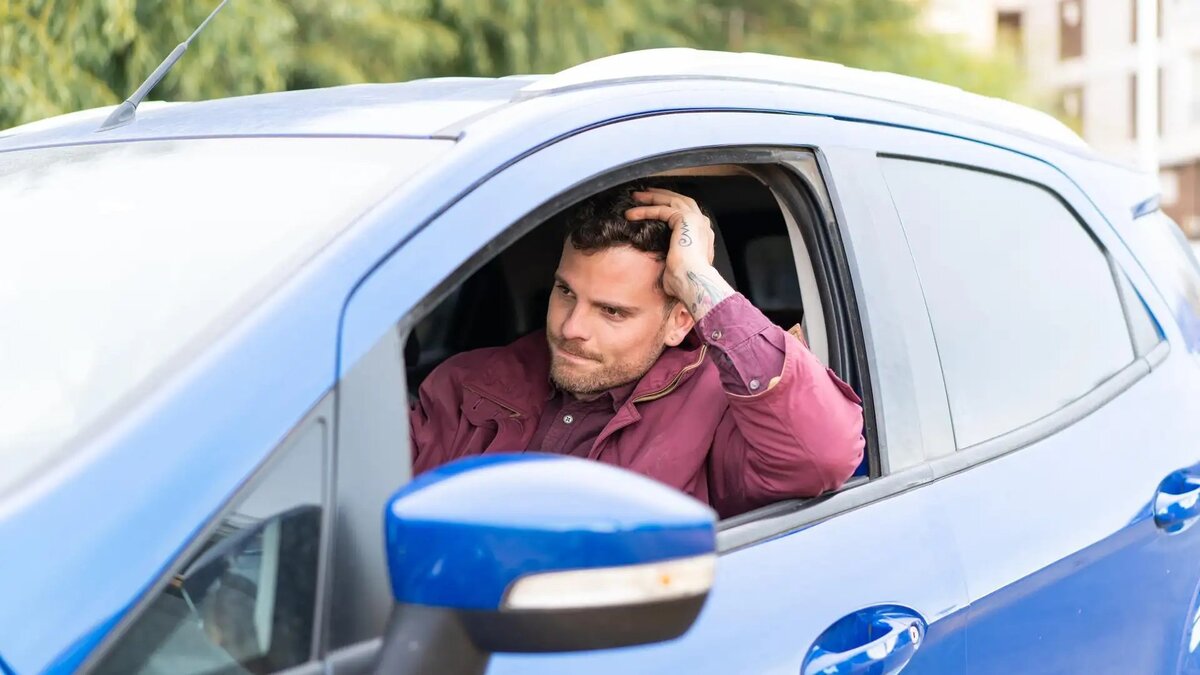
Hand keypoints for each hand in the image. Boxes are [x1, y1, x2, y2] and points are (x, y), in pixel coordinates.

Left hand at [626, 188, 732, 318]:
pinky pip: (662, 209)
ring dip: (652, 197)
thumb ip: (670, 258)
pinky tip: (631, 214)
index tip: (654, 204)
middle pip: (680, 200)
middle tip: (643, 193)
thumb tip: (657, 264)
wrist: (693, 282)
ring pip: (671, 200)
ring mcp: (695, 219)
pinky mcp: (685, 219)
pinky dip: (645, 210)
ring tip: (635, 197)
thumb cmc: (684, 281)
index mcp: (702, 234)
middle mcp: (702, 223)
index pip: (685, 212)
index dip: (669, 205)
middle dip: (661, 195)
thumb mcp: (676, 266)